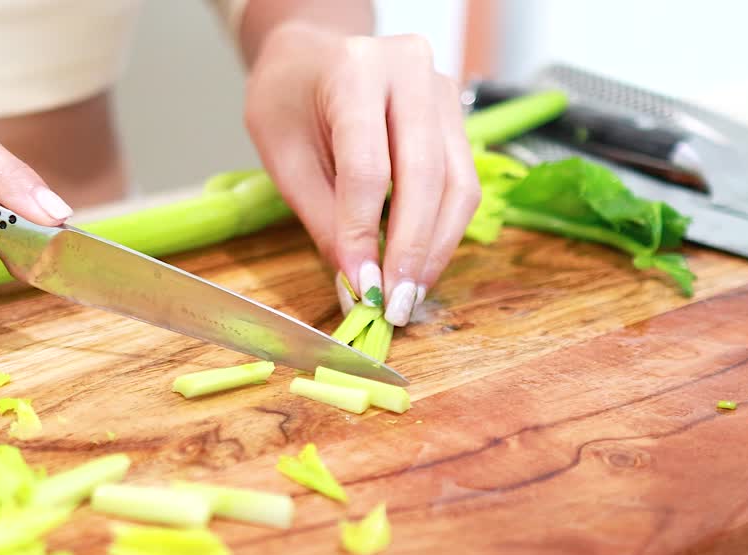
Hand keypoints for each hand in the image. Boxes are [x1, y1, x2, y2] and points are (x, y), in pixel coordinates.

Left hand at [244, 24, 479, 324]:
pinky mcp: (456, 118)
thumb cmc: (289, 100)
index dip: (363, 232)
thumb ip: (323, 220)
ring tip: (410, 294)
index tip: (360, 285)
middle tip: (395, 303)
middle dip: (411, 249)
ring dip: (437, 248)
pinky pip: (463, 184)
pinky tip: (421, 265)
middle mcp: (410, 71)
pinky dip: (444, 232)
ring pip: (458, 185)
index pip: (367, 167)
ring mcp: (442, 92)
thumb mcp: (284, 158)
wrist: (311, 57)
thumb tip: (356, 286)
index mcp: (354, 71)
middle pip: (425, 176)